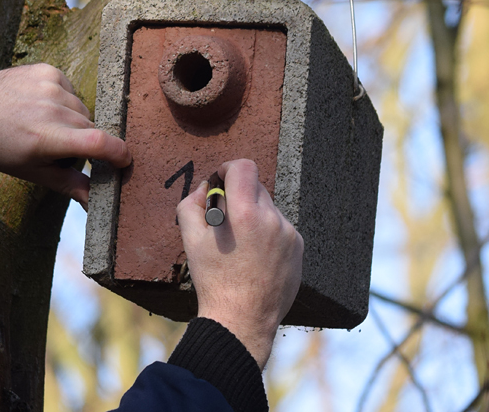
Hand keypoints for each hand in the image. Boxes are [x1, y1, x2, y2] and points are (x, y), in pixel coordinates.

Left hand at [0, 64, 130, 207]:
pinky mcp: (48, 70)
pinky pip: (71, 90)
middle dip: (83, 142)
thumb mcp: (30, 171)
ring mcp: (50, 85)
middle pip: (91, 128)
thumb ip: (68, 184)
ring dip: (73, 121)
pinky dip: (63, 101)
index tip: (124, 161)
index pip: (100, 143)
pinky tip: (40, 105)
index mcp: (47, 138)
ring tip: (45, 125)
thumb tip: (96, 203)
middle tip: (57, 147)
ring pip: (82, 110)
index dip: (119, 154)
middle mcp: (51, 108)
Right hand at [175, 159, 302, 368]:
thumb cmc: (213, 280)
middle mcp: (272, 220)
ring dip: (252, 215)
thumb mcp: (190, 239)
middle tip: (223, 220)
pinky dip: (266, 232)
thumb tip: (206, 189)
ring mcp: (289, 235)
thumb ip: (192, 204)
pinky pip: (280, 227)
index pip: (244, 167)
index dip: (228, 169)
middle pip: (255, 186)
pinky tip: (254, 256)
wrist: (241, 319)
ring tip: (239, 244)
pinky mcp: (298, 249)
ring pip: (268, 207)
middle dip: (238, 196)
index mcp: (245, 214)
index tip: (220, 182)